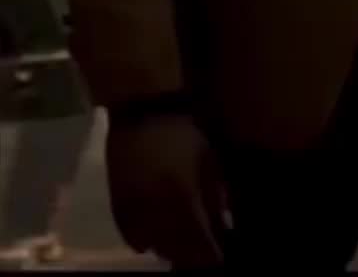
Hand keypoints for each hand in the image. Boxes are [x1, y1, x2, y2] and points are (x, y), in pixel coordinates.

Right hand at [106, 114, 230, 266]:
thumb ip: (216, 196)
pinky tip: (153, 242)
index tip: (219, 261)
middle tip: (202, 256)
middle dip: (191, 258)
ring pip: (154, 247)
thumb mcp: (208, 159)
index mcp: (183, 198)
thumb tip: (226, 225)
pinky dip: (144, 242)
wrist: (141, 110)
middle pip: (177, 251)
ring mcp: (135, 209)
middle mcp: (157, 210)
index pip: (199, 244)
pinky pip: (131, 236)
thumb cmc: (182, 132)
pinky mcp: (117, 205)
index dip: (210, 257)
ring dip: (170, 251)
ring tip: (182, 250)